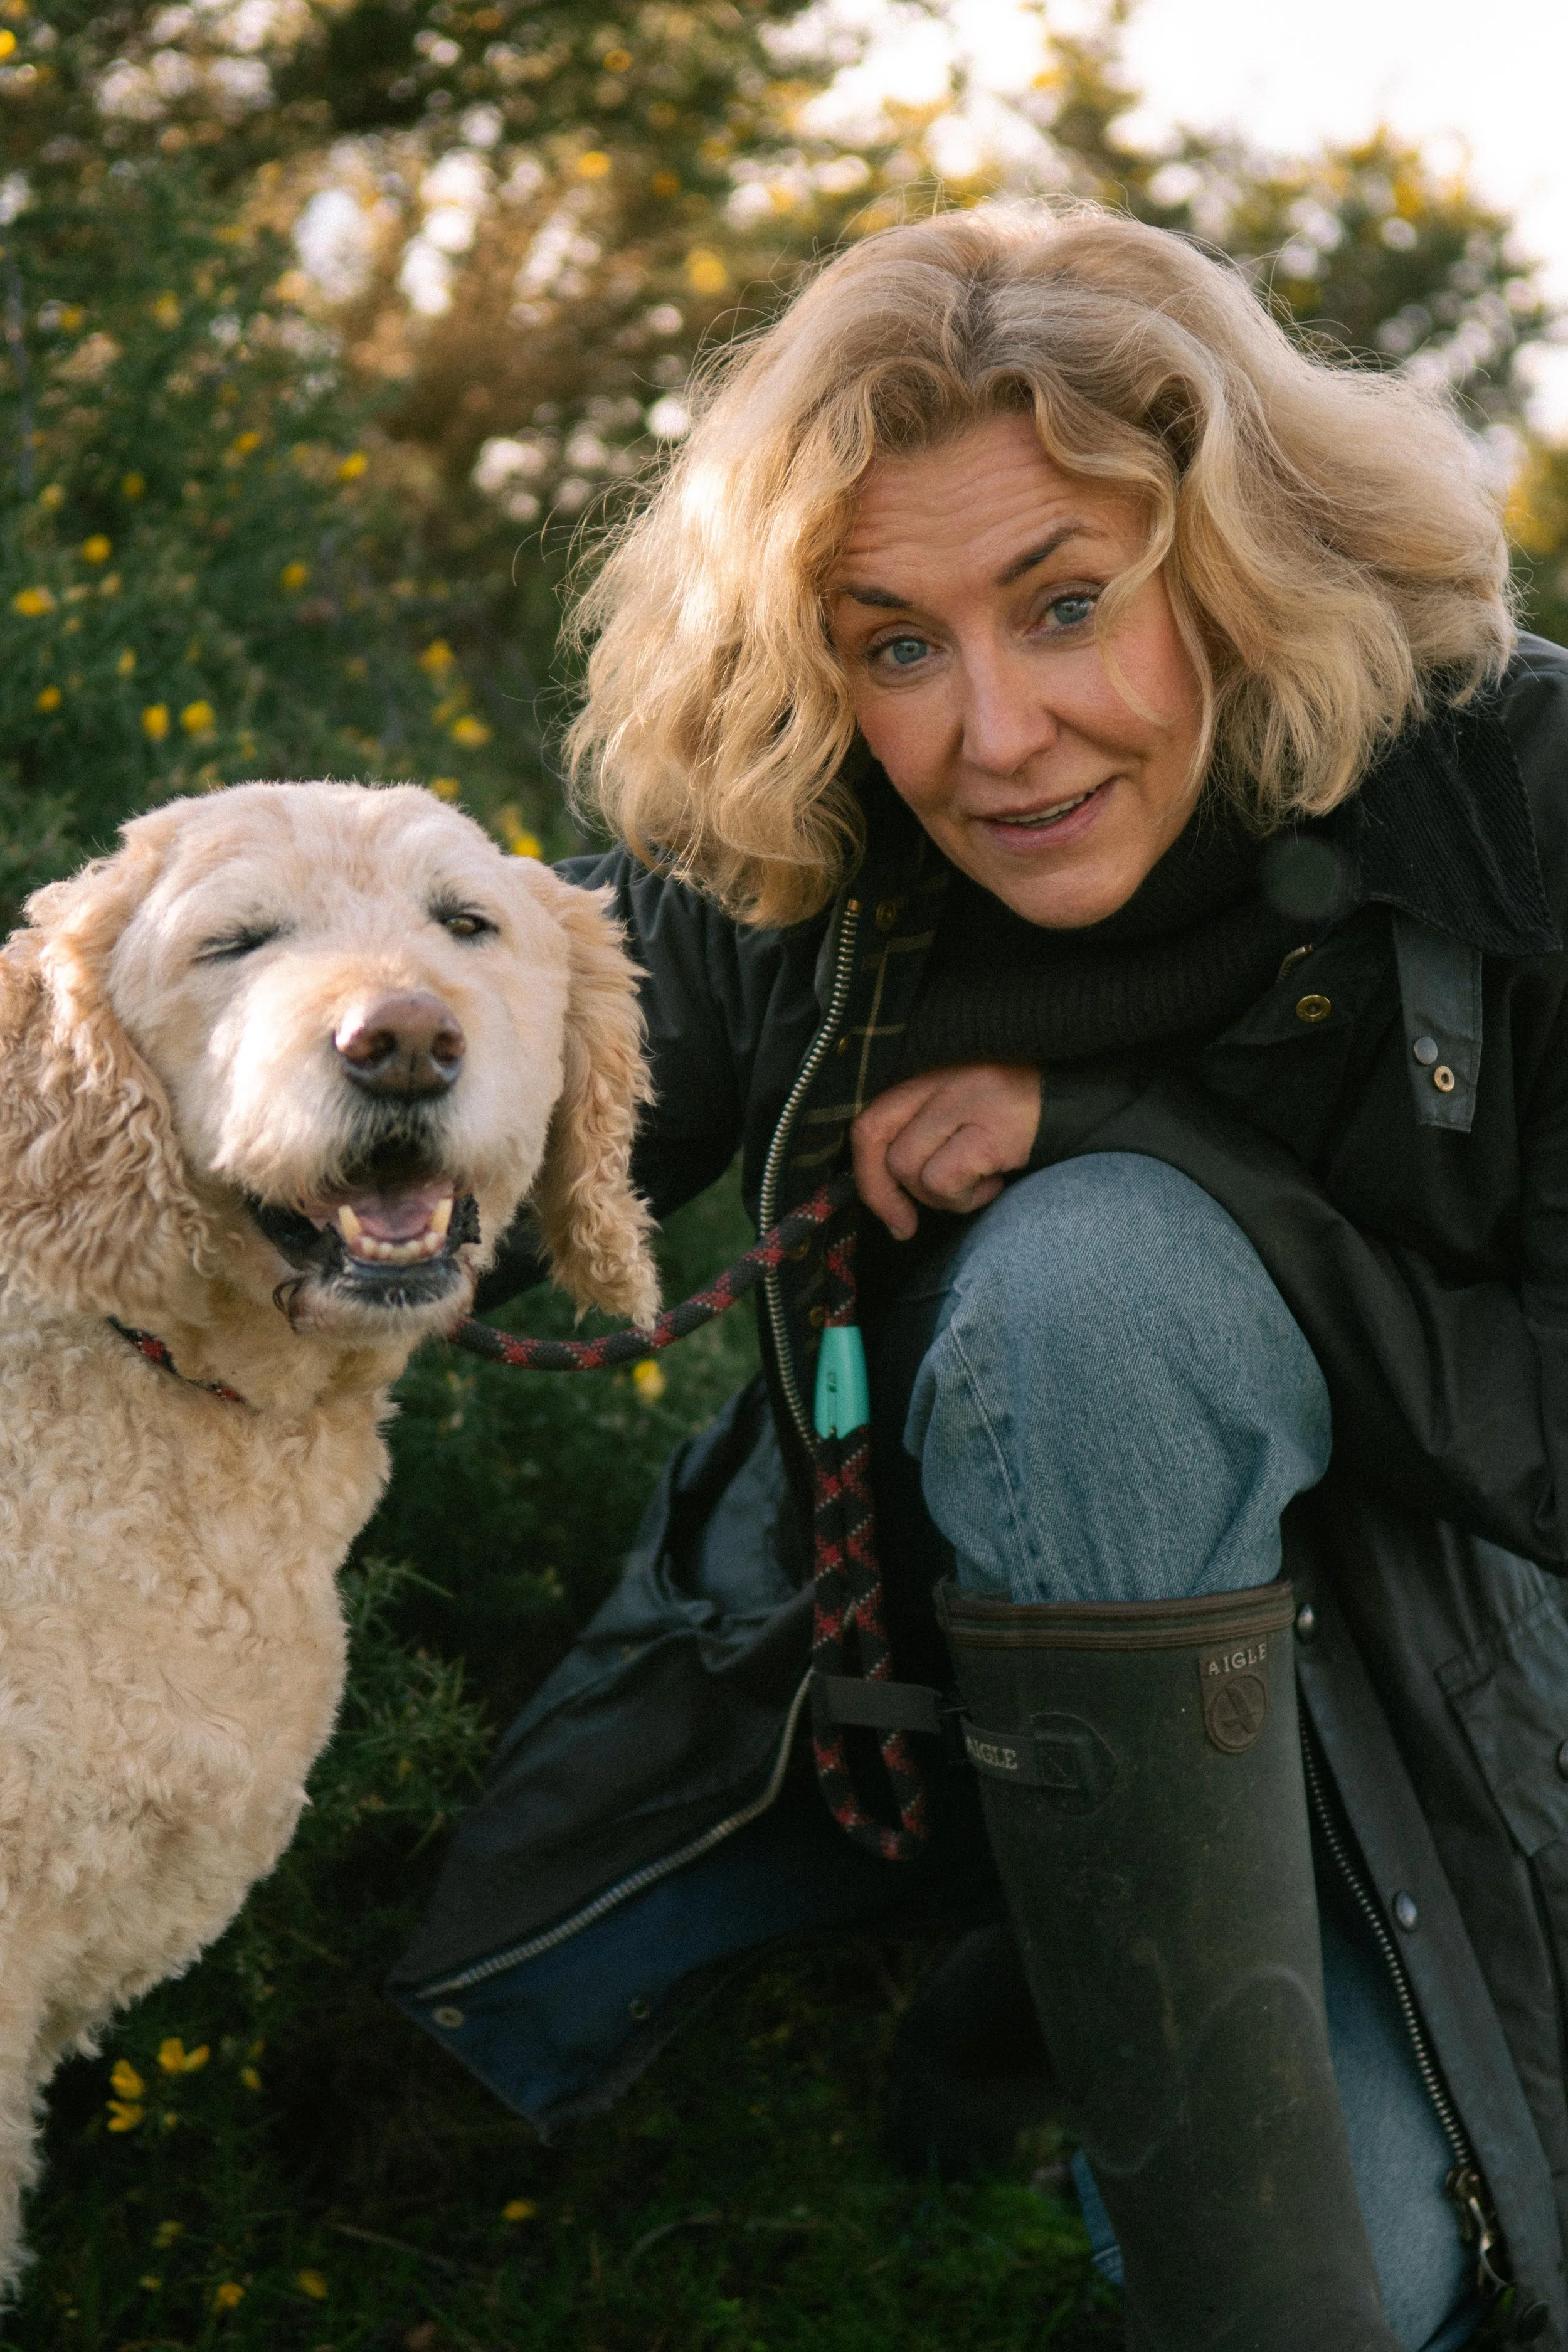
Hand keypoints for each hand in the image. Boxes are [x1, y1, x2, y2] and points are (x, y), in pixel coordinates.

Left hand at [850, 1063, 1040, 1240]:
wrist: (1084, 1101)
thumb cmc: (1018, 1119)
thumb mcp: (962, 1115)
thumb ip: (923, 1136)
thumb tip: (889, 1202)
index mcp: (928, 1076)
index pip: (869, 1123)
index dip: (867, 1174)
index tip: (890, 1212)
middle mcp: (940, 1079)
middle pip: (874, 1139)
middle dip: (882, 1195)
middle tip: (906, 1226)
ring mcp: (964, 1099)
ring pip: (910, 1168)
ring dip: (942, 1197)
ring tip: (978, 1183)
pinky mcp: (990, 1127)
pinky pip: (945, 1180)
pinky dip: (965, 1198)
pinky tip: (994, 1184)